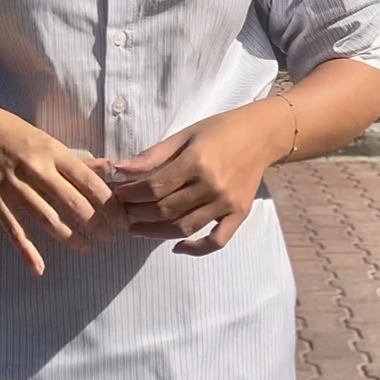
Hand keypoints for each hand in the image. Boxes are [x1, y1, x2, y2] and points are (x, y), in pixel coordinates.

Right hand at [0, 97, 114, 276]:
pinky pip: (13, 229)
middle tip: (111, 239)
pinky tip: (38, 268)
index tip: (123, 218)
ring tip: (87, 250)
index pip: (88, 181)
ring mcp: (14, 185)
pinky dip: (26, 250)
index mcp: (52, 151)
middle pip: (73, 203)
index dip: (109, 203)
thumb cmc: (13, 131)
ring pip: (47, 219)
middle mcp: (36, 168)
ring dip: (70, 238)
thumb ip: (76, 159)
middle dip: (96, 224)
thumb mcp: (47, 138)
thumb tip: (108, 168)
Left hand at [110, 101, 289, 255]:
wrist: (261, 135)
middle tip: (123, 212)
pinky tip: (177, 247)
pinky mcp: (239, 214)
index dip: (131, 194)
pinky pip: (216, 241)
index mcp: (196, 162)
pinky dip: (196, 249)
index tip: (118, 195)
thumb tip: (121, 169)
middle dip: (138, 213)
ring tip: (137, 227)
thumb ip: (153, 155)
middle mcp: (212, 186)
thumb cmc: (219, 130)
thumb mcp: (184, 135)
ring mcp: (227, 203)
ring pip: (184, 227)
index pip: (154, 187)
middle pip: (165, 210)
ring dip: (155, 232)